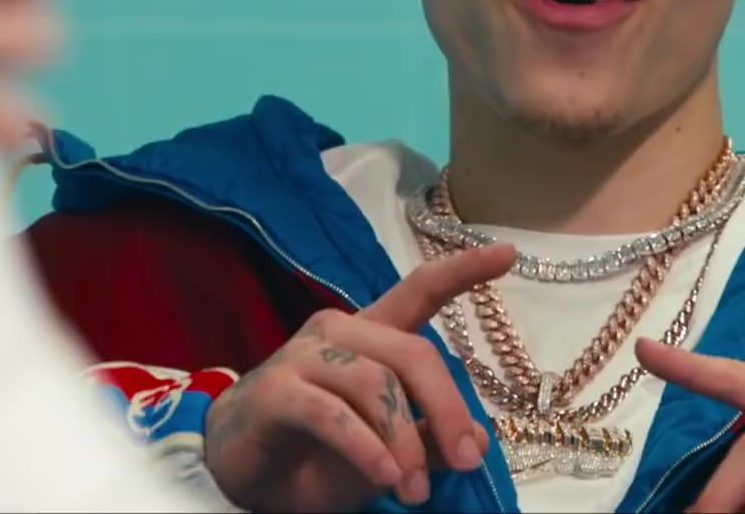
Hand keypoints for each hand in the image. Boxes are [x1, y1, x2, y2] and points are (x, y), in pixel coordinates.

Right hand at [204, 243, 515, 512]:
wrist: (236, 472)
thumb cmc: (315, 453)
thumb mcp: (385, 452)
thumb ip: (428, 439)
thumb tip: (480, 439)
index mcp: (371, 335)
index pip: (420, 290)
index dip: (463, 270)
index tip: (509, 253)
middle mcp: (339, 332)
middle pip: (413, 354)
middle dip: (449, 409)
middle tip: (469, 460)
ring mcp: (303, 357)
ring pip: (376, 386)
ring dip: (406, 442)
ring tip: (415, 491)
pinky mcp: (275, 391)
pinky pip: (332, 414)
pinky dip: (366, 447)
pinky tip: (386, 476)